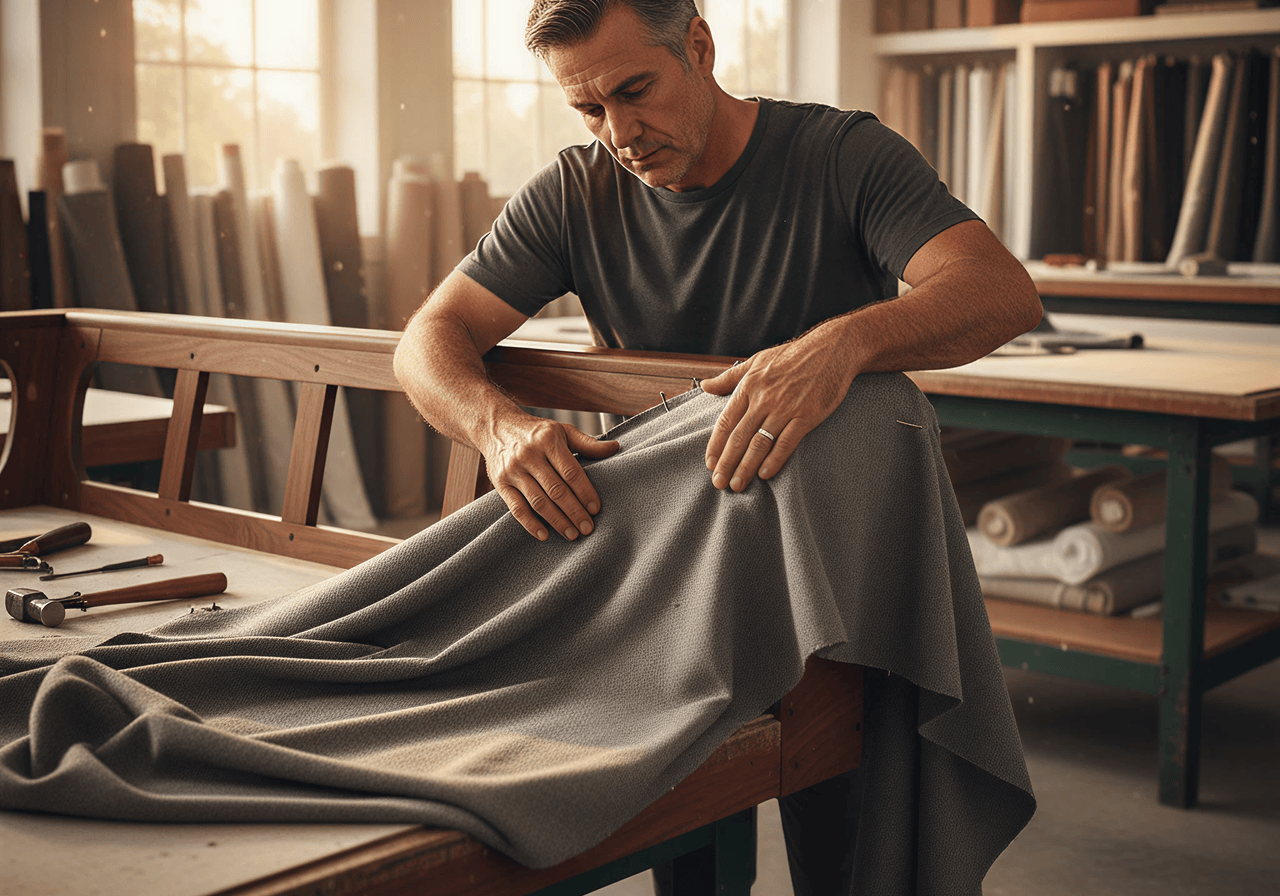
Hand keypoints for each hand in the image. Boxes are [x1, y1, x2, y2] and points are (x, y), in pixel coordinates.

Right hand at [482, 412, 619, 540]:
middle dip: (574, 512)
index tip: (596, 509)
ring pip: (538, 502)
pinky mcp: (500, 483)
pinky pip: (516, 508)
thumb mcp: (562, 430)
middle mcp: (529, 455)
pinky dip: (530, 524)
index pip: (571, 472)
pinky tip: (545, 535)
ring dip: (557, 521)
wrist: (496, 426)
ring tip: (572, 534)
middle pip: (556, 490)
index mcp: (548, 440)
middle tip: (587, 528)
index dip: (584, 492)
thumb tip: (615, 448)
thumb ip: (588, 443)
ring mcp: (513, 470)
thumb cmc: (537, 432)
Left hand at [700, 325, 854, 491]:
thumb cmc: (792, 355)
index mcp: (749, 386)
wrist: (832, 349)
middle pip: (739, 437)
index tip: (710, 463)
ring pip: (759, 443)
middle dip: (726, 463)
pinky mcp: (806, 416)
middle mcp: (764, 399)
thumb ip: (729, 377)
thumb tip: (704, 386)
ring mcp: (785, 408)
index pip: (726, 421)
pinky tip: (764, 474)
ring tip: (737, 485)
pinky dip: (774, 460)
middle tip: (718, 483)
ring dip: (746, 467)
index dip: (716, 445)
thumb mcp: (756, 361)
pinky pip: (786, 442)